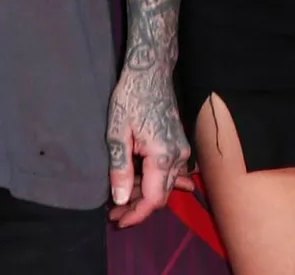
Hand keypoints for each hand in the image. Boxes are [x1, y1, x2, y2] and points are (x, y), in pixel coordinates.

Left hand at [105, 65, 193, 228]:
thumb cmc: (131, 97)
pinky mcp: (179, 144)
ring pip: (165, 185)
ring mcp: (181, 150)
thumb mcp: (117, 133)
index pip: (154, 199)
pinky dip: (153, 181)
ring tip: (120, 199)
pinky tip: (138, 185)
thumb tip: (121, 199)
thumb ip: (120, 168)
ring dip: (144, 194)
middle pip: (161, 195)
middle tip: (113, 212)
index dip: (136, 214)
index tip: (118, 221)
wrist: (150, 73)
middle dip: (138, 207)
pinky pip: (169, 172)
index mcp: (163, 155)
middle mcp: (178, 156)